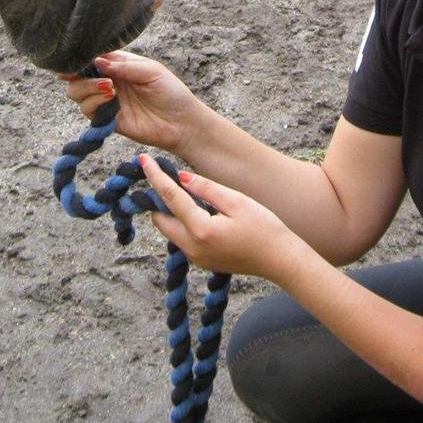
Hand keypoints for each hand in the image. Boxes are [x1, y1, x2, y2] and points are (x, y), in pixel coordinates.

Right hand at [60, 50, 202, 155]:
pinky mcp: (106, 120)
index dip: (80, 58)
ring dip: (87, 88)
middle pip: (76, 76)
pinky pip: (88, 111)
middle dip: (78, 74)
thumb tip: (97, 61)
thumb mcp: (151, 71)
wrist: (182, 123)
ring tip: (110, 88)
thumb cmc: (171, 92)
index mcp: (118, 65)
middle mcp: (108, 81)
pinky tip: (110, 98)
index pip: (91, 58)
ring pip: (76, 93)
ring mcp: (105, 101)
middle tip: (100, 77)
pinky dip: (93, 103)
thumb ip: (124, 65)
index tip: (75, 59)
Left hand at [139, 156, 303, 282]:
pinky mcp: (202, 262)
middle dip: (158, 198)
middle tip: (165, 176)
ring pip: (170, 231)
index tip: (142, 160)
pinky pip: (183, 239)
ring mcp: (196, 258)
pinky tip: (199, 211)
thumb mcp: (237, 201)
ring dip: (171, 212)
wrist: (280, 261)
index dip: (155, 176)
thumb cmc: (264, 228)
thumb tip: (181, 178)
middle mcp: (192, 248)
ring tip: (185, 192)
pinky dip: (183, 223)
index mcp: (200, 230)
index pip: (170, 197)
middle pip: (161, 219)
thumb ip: (206, 188)